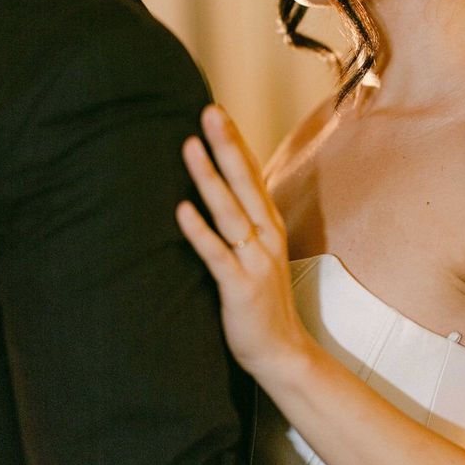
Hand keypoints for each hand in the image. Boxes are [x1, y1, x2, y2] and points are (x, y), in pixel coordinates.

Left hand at [176, 105, 311, 377]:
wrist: (282, 353)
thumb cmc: (262, 303)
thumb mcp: (256, 256)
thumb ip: (241, 226)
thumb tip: (216, 195)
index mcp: (268, 226)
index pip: (252, 175)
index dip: (235, 142)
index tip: (218, 111)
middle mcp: (265, 237)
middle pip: (245, 182)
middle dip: (226, 144)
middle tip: (210, 111)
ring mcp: (255, 261)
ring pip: (229, 211)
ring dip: (209, 177)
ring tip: (189, 146)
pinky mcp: (240, 286)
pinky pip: (217, 254)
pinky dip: (199, 230)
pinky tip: (182, 209)